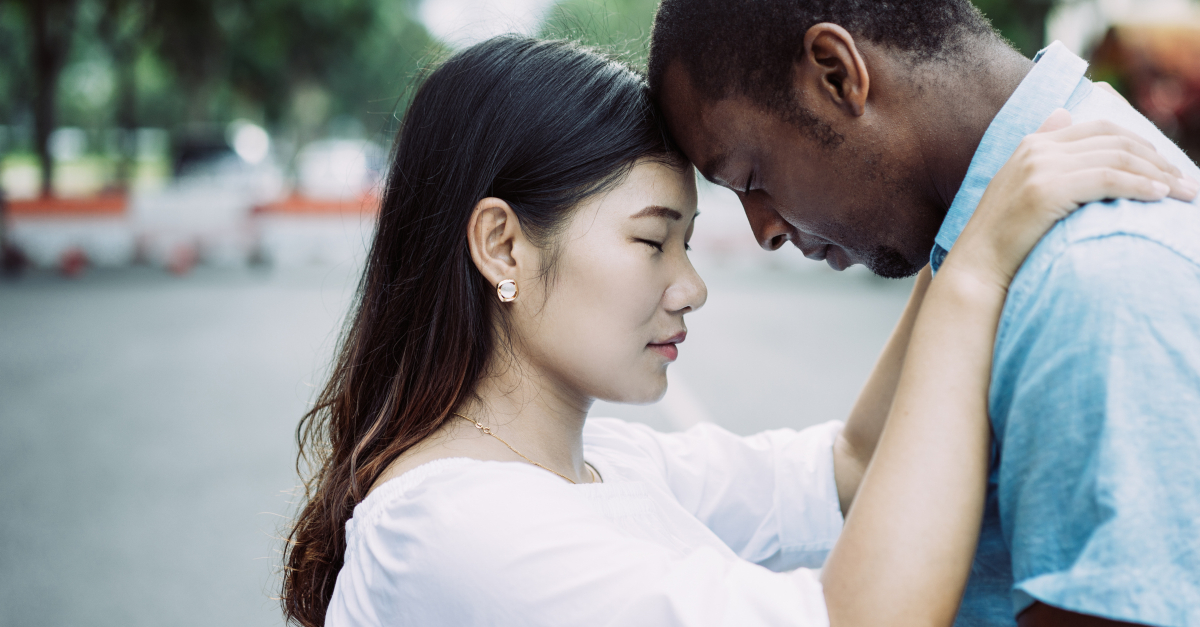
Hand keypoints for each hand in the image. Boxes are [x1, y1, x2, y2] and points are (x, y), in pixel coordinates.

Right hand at [948, 109, 1198, 290]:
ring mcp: (1040, 167)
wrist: (977, 268)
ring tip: (1183, 193)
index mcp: (1033, 143)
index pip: (1101, 130)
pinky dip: (1139, 185)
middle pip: (1115, 141)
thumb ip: (1043, 151)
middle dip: (1157, 159)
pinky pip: (1108, 179)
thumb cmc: (1003, 238)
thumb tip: (1063, 114)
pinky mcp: (1046, 189)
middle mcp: (1037, 148)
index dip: (1140, 144)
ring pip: (1117, 158)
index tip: (1165, 167)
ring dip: (1158, 174)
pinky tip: (1159, 196)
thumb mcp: (1018, 185)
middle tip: (1185, 182)